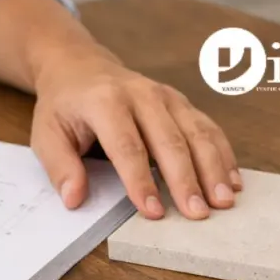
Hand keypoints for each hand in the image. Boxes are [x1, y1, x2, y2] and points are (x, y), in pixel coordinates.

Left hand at [30, 45, 240, 218]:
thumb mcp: (46, 133)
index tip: (153, 211)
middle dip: (186, 180)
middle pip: (170, 141)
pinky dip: (223, 155)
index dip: (141, 181)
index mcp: (105, 101)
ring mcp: (167, 97)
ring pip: (197, 133)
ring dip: (213, 169)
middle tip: (199, 213)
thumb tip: (75, 199)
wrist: (80, 65)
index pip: (127, 146)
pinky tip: (232, 181)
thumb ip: (60, 167)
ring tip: (224, 201)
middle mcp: (141, 95)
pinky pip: (208, 128)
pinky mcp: (182, 104)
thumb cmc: (65, 105)